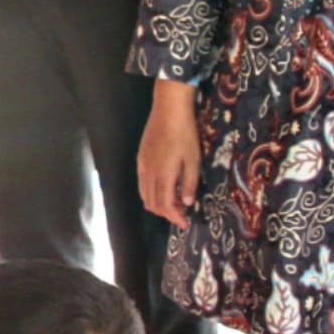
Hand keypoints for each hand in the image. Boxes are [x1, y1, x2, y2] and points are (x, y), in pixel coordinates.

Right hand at [137, 80, 201, 229]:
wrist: (168, 110)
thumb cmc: (185, 134)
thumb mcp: (193, 159)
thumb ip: (189, 183)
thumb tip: (186, 203)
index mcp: (163, 175)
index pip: (164, 205)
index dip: (174, 217)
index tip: (185, 223)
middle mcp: (148, 173)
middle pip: (152, 203)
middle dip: (166, 213)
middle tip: (181, 213)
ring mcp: (142, 165)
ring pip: (144, 194)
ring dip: (157, 203)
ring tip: (173, 202)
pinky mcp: (140, 158)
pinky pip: (142, 183)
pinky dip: (150, 192)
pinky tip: (162, 186)